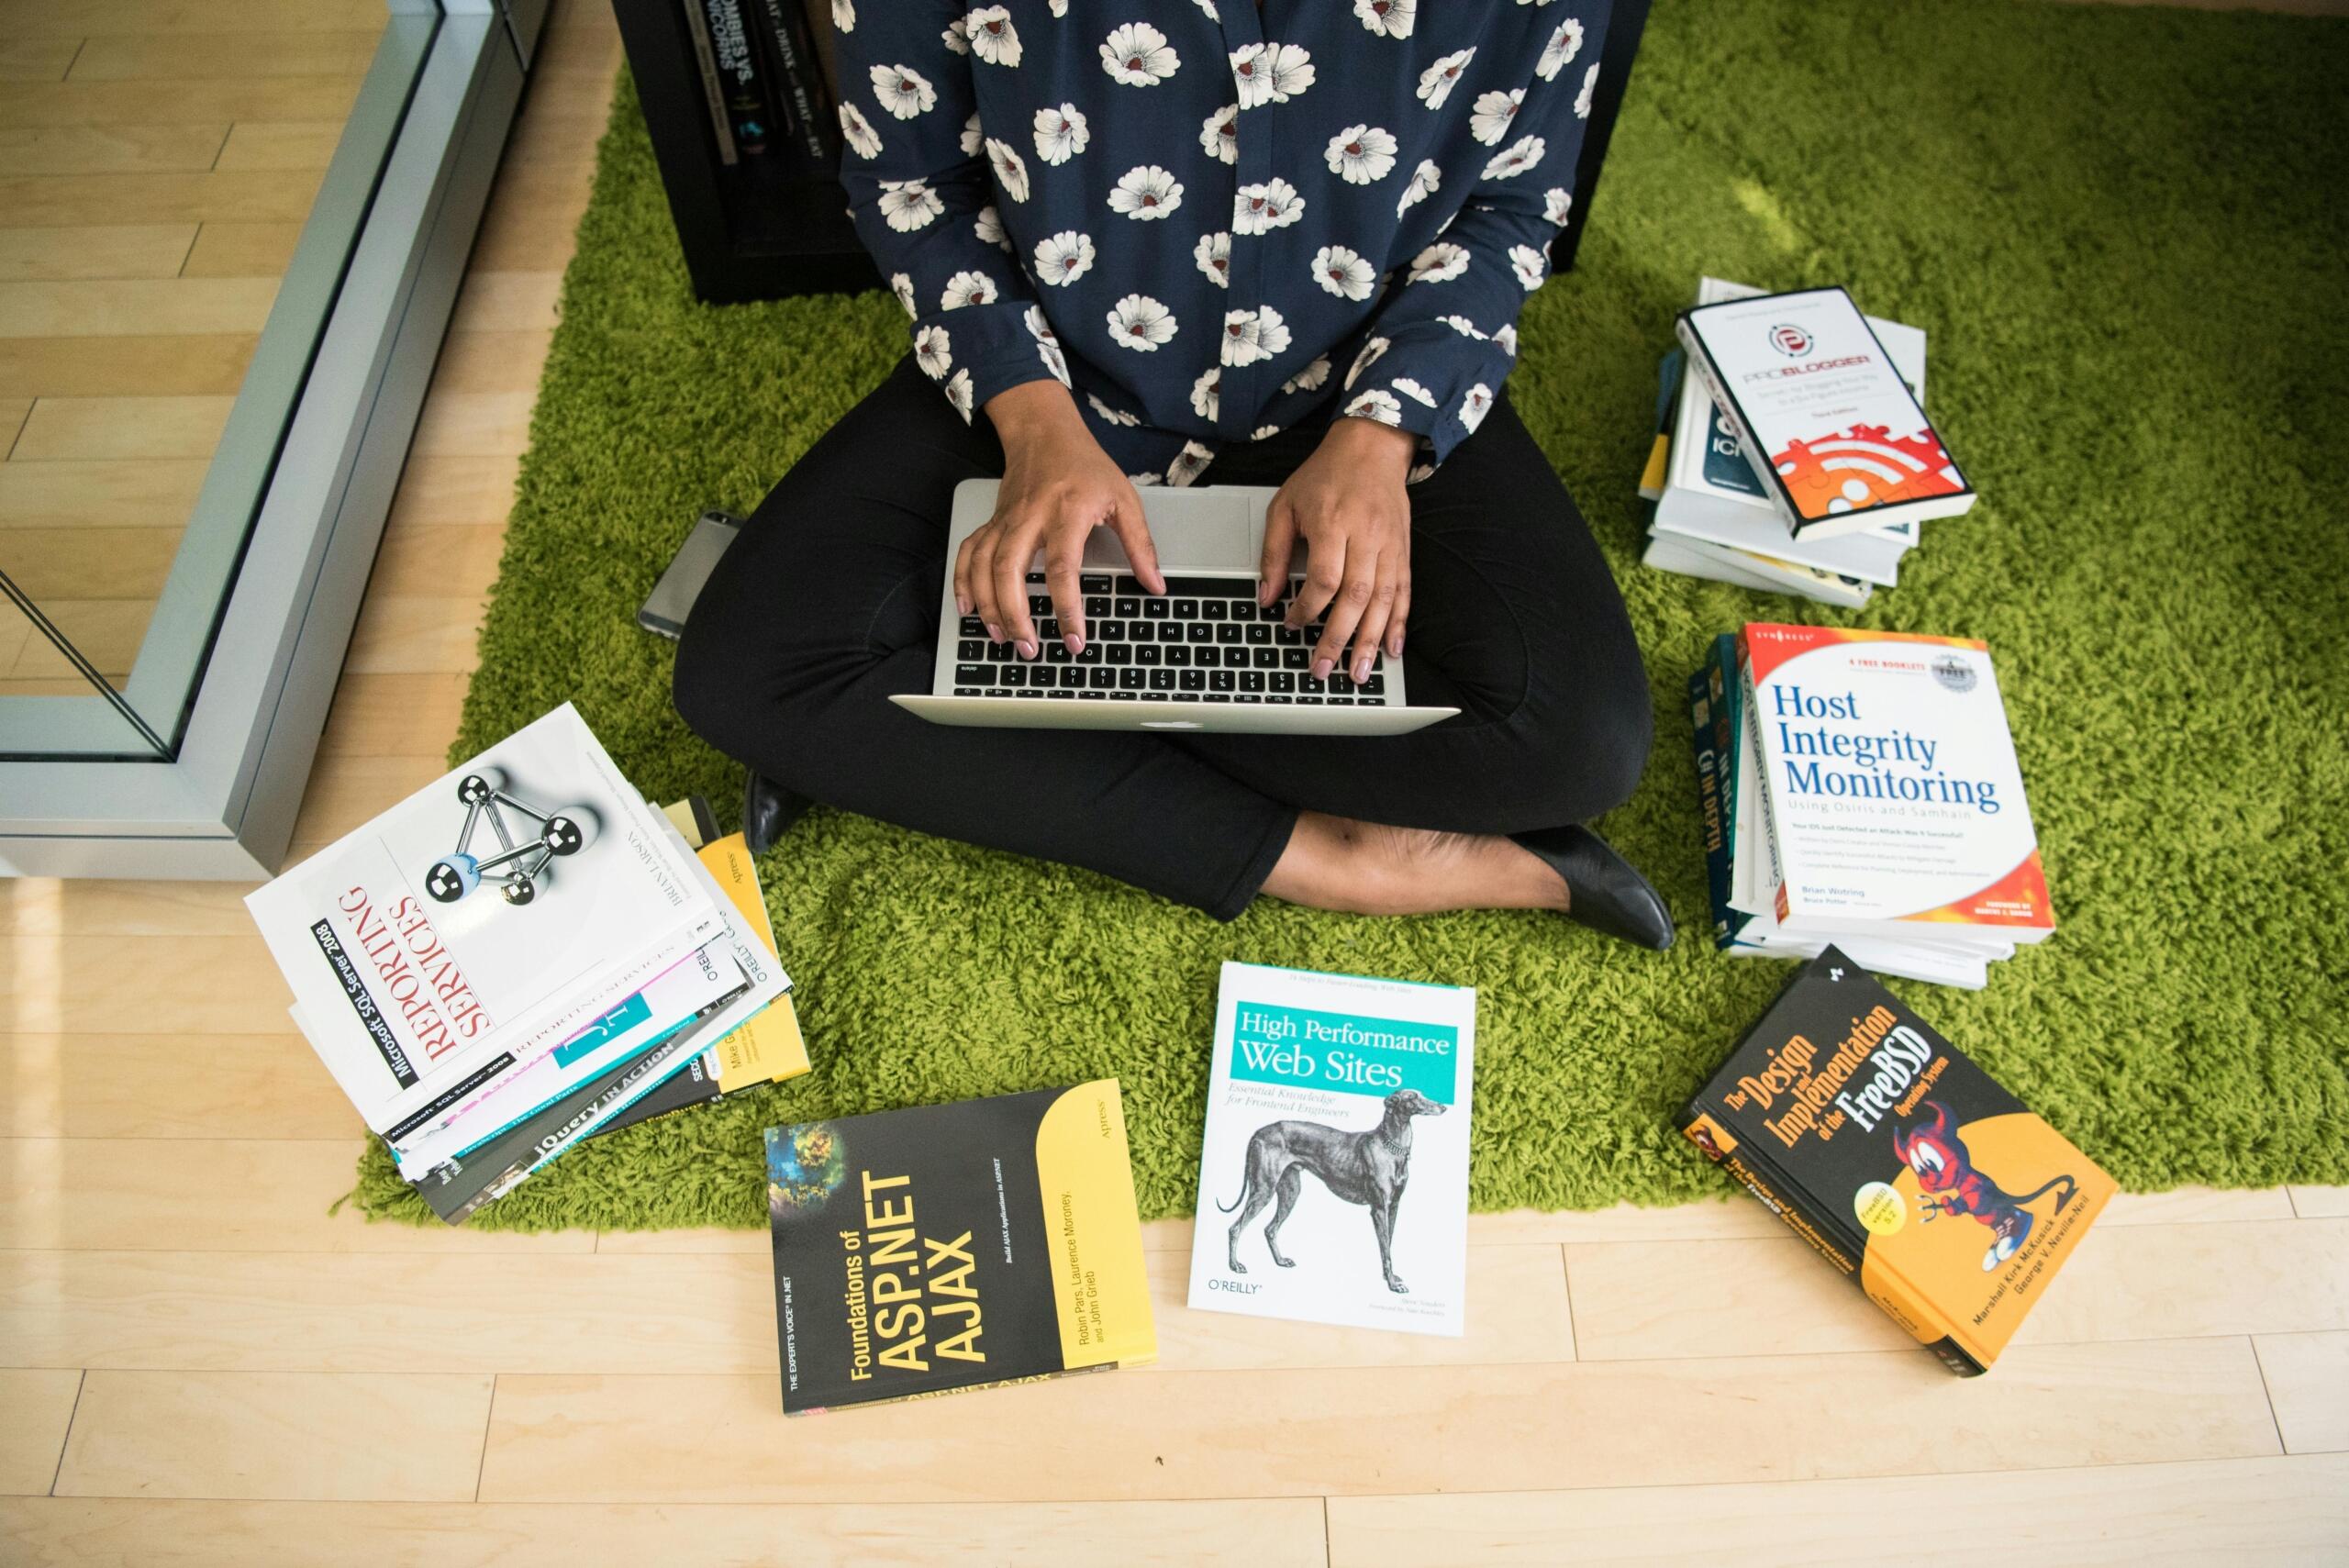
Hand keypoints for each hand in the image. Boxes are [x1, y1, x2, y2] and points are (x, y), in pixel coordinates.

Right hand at [957, 381, 1164, 659]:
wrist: (1045, 432)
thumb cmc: (1086, 466)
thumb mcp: (1124, 498)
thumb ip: (1140, 544)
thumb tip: (1155, 585)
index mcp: (1066, 511)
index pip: (1061, 568)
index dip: (1067, 607)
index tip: (1073, 638)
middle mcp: (1030, 517)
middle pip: (1010, 571)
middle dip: (1016, 616)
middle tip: (1030, 648)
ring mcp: (1005, 521)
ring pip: (984, 567)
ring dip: (988, 606)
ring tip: (1002, 638)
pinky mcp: (992, 523)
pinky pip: (968, 553)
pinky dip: (962, 582)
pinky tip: (967, 609)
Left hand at [1259, 417, 1415, 682]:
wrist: (1372, 447)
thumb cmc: (1325, 476)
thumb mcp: (1285, 505)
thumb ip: (1273, 552)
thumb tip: (1265, 597)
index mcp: (1332, 522)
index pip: (1323, 579)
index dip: (1307, 609)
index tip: (1291, 624)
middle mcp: (1365, 536)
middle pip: (1355, 596)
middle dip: (1338, 638)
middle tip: (1322, 669)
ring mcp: (1389, 545)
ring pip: (1382, 600)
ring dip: (1369, 641)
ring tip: (1357, 673)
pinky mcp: (1403, 550)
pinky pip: (1404, 592)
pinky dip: (1398, 624)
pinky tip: (1391, 649)